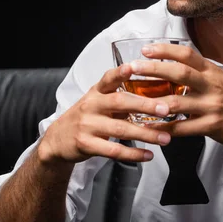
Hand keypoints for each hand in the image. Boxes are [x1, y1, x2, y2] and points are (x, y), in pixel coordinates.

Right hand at [37, 62, 172, 164]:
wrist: (57, 140)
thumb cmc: (87, 118)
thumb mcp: (98, 102)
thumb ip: (121, 97)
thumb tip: (155, 96)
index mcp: (96, 92)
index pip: (108, 79)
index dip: (120, 72)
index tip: (133, 67)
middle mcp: (91, 105)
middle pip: (120, 102)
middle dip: (144, 105)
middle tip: (165, 109)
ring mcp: (87, 125)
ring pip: (121, 129)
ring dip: (146, 134)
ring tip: (165, 138)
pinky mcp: (86, 144)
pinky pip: (113, 150)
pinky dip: (133, 154)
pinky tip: (148, 154)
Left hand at [135, 43, 222, 146]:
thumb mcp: (219, 79)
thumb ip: (198, 73)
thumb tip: (171, 64)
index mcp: (211, 71)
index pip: (187, 54)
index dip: (166, 50)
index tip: (146, 49)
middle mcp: (211, 85)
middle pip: (180, 73)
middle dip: (154, 70)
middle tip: (133, 68)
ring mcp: (212, 106)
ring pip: (179, 102)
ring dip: (155, 103)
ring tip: (135, 102)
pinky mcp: (211, 125)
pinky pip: (183, 128)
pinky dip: (165, 129)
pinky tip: (152, 128)